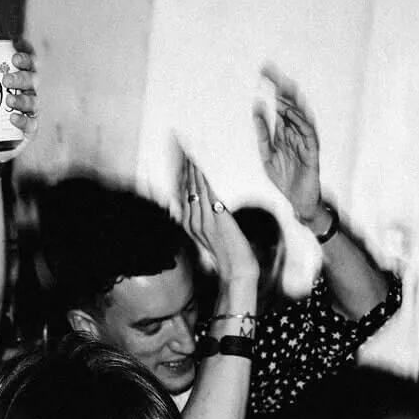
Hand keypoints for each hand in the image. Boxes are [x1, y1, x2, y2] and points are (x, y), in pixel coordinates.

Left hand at [0, 44, 38, 162]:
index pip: (24, 60)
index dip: (24, 54)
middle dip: (21, 76)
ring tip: (8, 100)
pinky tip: (13, 118)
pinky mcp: (29, 131)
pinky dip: (22, 121)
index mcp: (14, 76)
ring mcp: (29, 112)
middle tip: (6, 79)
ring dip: (22, 99)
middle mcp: (25, 91)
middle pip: (31, 78)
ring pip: (33, 100)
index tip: (13, 51)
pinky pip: (31, 125)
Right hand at [179, 151, 257, 287]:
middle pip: (186, 189)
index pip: (183, 194)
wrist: (236, 269)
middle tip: (182, 148)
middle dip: (184, 168)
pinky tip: (200, 168)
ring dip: (192, 170)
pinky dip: (203, 179)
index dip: (182, 176)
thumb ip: (205, 220)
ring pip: (195, 189)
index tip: (182, 160)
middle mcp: (193, 222)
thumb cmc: (227, 254)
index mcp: (189, 226)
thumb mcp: (211, 236)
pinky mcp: (216, 218)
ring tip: (189, 153)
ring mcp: (204, 220)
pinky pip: (207, 194)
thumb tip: (206, 203)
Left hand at [253, 66, 322, 226]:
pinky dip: (300, 122)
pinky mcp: (312, 152)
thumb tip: (256, 110)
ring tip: (280, 92)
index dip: (273, 88)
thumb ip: (262, 134)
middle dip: (282, 88)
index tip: (263, 72)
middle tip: (271, 72)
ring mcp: (304, 140)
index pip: (279, 104)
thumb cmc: (285, 179)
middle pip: (291, 105)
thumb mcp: (267, 156)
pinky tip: (290, 113)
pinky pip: (308, 133)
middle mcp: (295, 132)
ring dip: (291, 103)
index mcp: (284, 131)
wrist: (298, 201)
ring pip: (300, 116)